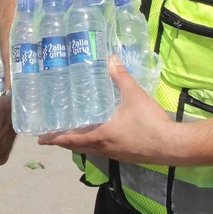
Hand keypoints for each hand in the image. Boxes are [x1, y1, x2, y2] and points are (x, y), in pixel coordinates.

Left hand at [38, 57, 175, 163]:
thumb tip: (111, 58)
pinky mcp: (125, 155)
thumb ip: (121, 77)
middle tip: (51, 135)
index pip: (70, 139)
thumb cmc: (149, 122)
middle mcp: (103, 147)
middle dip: (63, 142)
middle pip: (77, 147)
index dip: (54, 139)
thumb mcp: (134, 95)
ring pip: (90, 150)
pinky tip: (98, 134)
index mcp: (100, 135)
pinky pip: (102, 150)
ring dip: (78, 143)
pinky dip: (93, 144)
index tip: (40, 140)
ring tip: (71, 133)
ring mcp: (114, 153)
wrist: (172, 145)